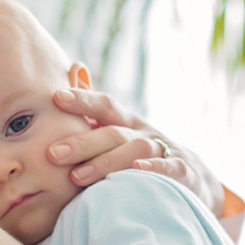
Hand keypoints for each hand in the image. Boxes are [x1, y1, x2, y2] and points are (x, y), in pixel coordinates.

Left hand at [47, 88, 224, 215]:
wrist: (192, 175)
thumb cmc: (141, 150)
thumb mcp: (120, 126)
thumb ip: (95, 105)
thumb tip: (75, 67)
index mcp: (126, 121)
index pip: (105, 105)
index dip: (83, 99)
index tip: (56, 97)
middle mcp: (143, 131)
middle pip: (113, 132)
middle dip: (82, 143)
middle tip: (52, 153)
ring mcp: (162, 150)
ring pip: (135, 150)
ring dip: (106, 162)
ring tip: (77, 176)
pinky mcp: (181, 171)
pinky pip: (168, 167)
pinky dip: (154, 167)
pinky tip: (136, 170)